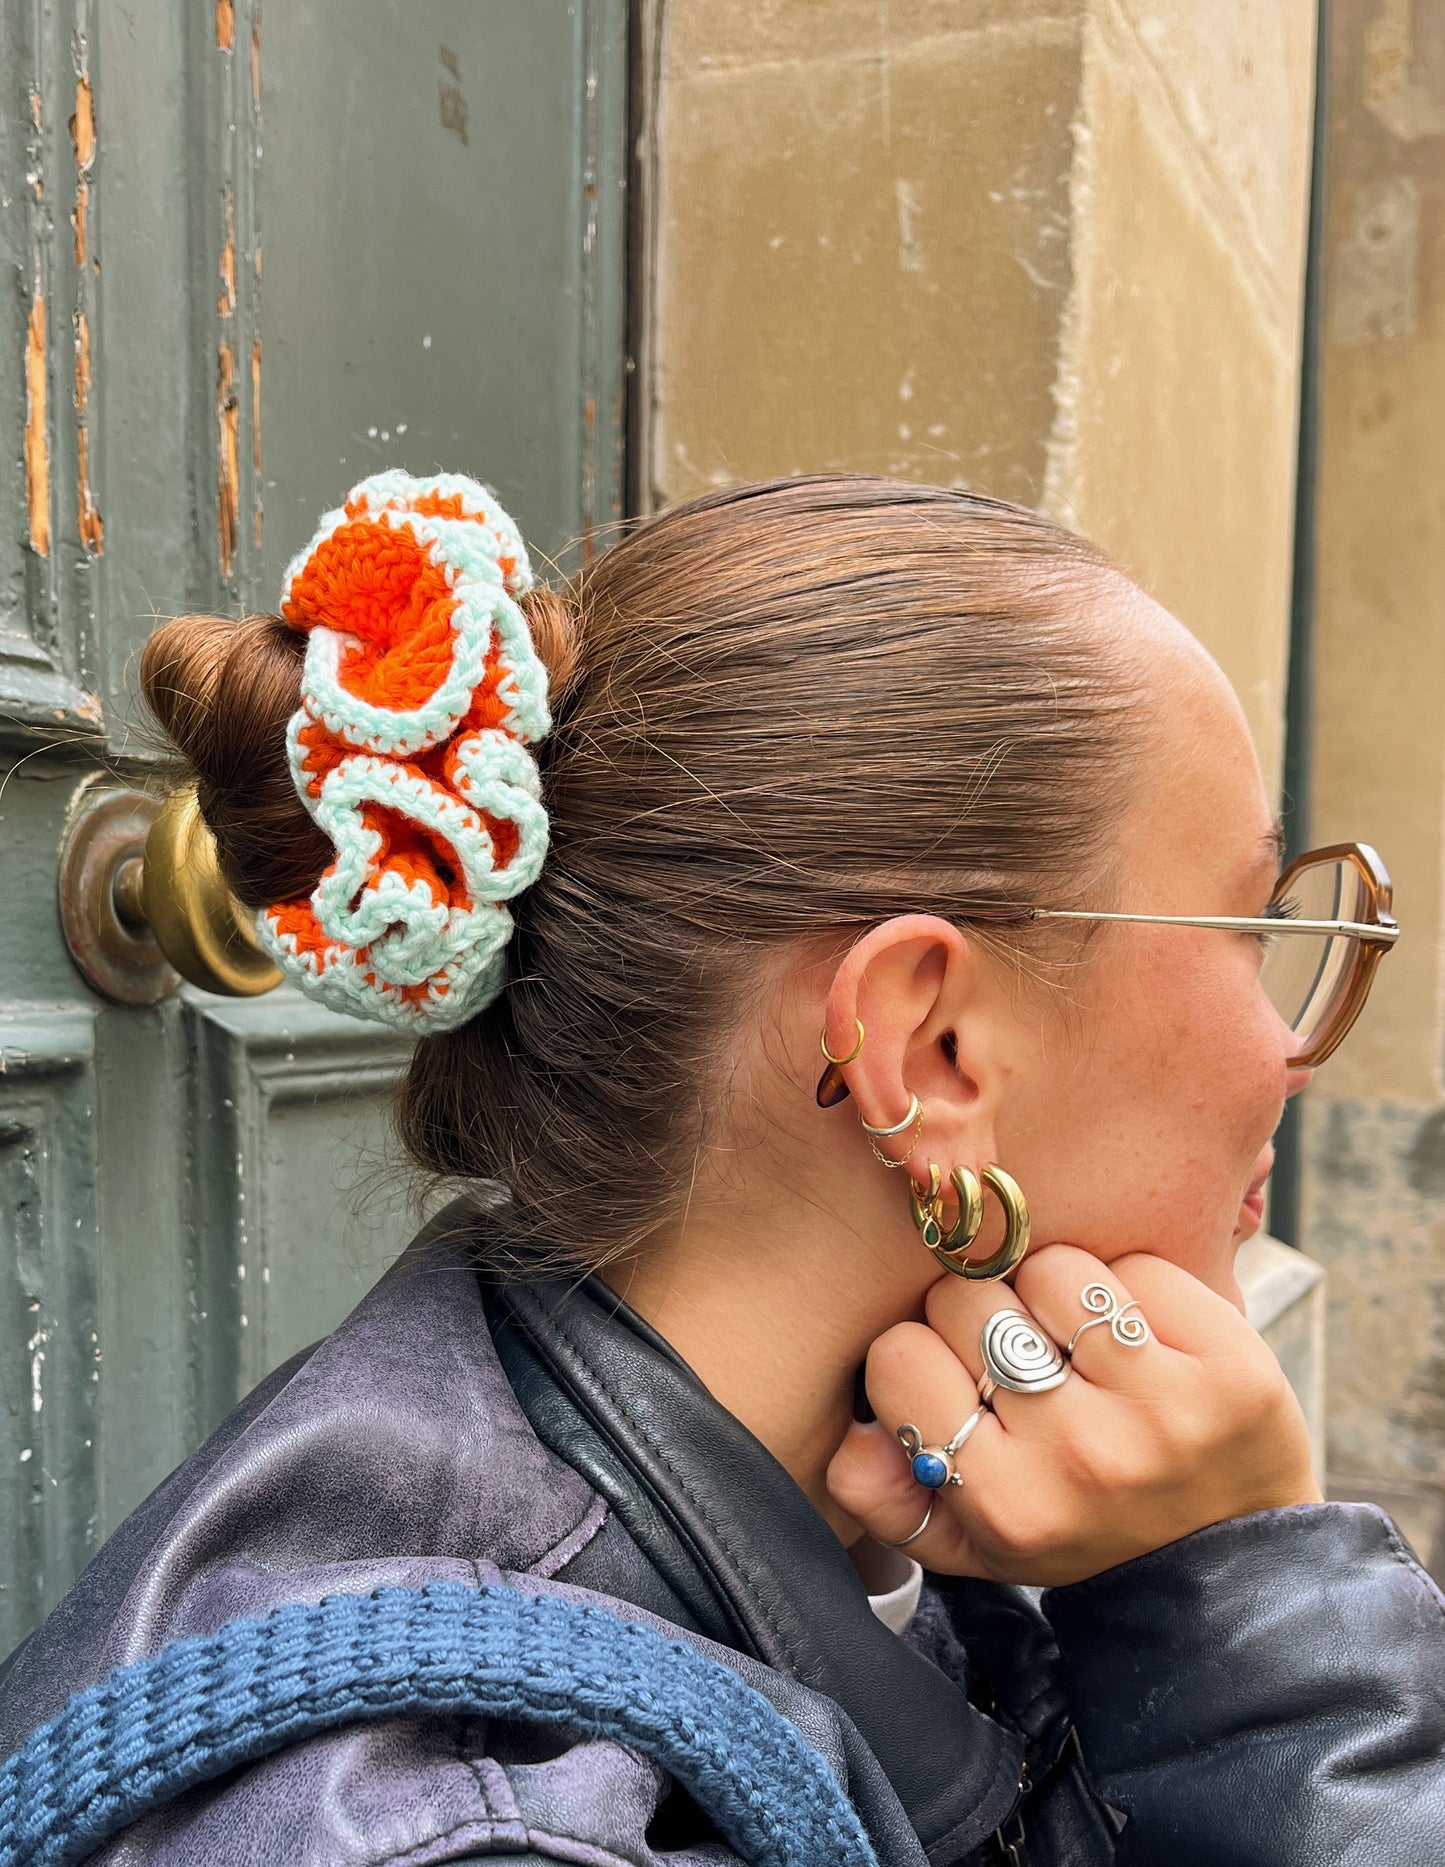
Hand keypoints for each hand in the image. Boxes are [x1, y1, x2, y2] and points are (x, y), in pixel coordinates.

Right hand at [827, 1243, 1321, 1586]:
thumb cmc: (1076, 1535)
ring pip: (1053, 1269)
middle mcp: (1083, 1457)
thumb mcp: (969, 1546)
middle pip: (970, 1301)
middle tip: (1015, 1356)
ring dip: (1054, 1294)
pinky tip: (1138, 1340)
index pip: (900, 1356)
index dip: (917, 1354)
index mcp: (1007, 1503)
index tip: (950, 1378)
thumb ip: (886, 1497)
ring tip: (1075, 1343)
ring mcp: (1164, 1409)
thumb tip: (854, 1437)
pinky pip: (1137, 1267)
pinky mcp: (1231, 1366)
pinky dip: (1128, 1288)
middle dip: (982, 1316)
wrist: (1229, 1567)